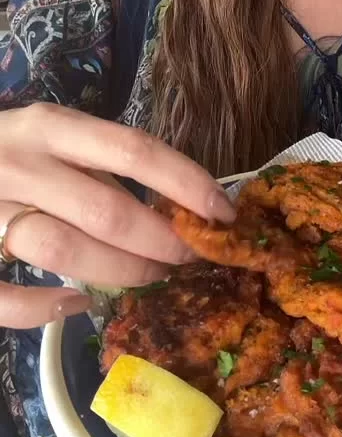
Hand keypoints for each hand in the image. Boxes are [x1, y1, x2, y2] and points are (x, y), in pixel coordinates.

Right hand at [0, 104, 234, 329]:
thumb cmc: (3, 152)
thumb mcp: (49, 137)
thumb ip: (98, 164)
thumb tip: (179, 201)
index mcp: (49, 127)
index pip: (133, 149)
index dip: (186, 183)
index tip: (224, 213)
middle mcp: (19, 162)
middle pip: (107, 210)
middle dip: (160, 243)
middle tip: (189, 259)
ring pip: (63, 252)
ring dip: (118, 273)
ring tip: (147, 277)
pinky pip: (7, 296)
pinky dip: (45, 309)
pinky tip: (76, 305)